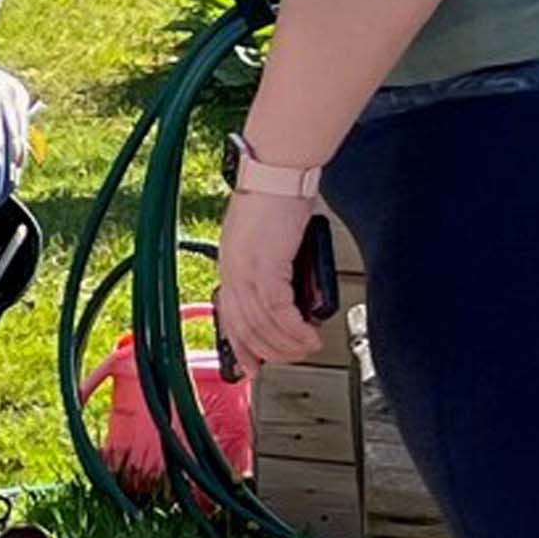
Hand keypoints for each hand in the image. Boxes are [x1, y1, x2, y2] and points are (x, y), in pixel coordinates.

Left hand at [213, 176, 333, 373]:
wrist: (278, 172)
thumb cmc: (277, 196)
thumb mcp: (267, 238)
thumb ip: (271, 266)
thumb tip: (290, 290)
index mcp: (230, 264)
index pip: (230, 316)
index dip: (241, 346)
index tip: (252, 365)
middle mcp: (232, 270)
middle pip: (244, 327)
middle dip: (270, 350)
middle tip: (293, 356)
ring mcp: (246, 270)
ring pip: (262, 324)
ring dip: (288, 342)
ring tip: (307, 346)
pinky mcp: (265, 267)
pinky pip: (279, 312)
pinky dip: (295, 329)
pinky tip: (308, 333)